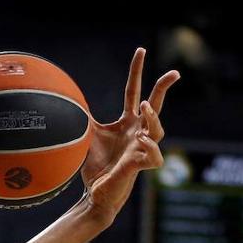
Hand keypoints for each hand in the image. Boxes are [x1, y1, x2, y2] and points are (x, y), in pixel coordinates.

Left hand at [81, 48, 179, 222]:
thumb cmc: (95, 165)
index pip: (133, 91)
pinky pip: (154, 155)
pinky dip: (150, 148)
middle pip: (154, 105)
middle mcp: (138, 132)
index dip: (136, 71)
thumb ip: (83, 117)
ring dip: (153, 117)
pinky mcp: (141, 166)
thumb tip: (67, 98)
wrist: (95, 193)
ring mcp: (142, 149)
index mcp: (127, 123)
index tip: (141, 50)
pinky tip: (141, 142)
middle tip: (174, 72)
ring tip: (143, 107)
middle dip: (164, 88)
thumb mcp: (87, 135)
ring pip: (157, 129)